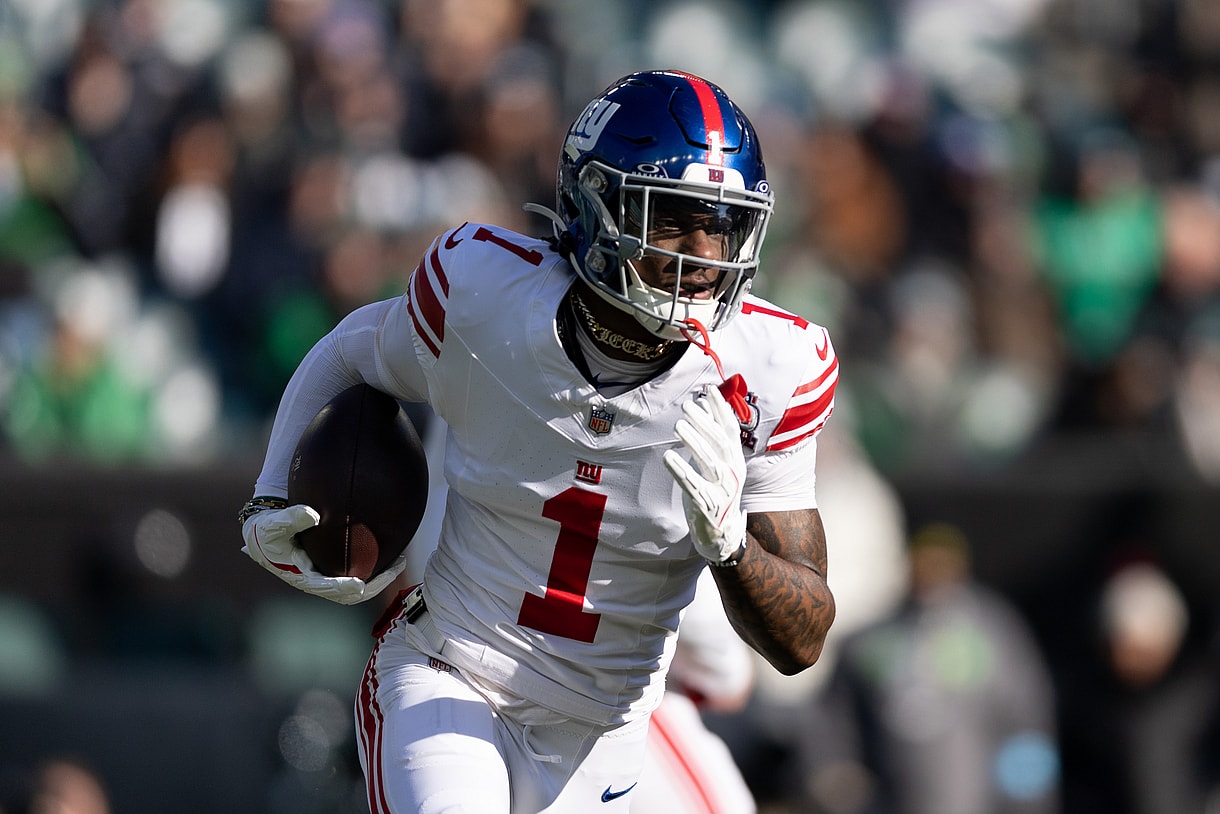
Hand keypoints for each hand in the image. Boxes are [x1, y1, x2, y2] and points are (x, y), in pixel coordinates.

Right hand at [240, 500, 403, 604]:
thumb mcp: (275, 524)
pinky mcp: (333, 570)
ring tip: (401, 562)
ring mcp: (328, 577)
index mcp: (303, 577)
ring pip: (359, 586)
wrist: (265, 534)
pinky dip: (374, 566)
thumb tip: (313, 514)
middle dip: (375, 584)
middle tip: (396, 568)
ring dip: (380, 577)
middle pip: (351, 594)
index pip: (327, 588)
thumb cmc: (269, 530)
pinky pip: (358, 572)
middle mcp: (319, 582)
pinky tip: (389, 551)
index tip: (359, 584)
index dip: (343, 588)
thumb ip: (292, 519)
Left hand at [663, 385, 747, 565]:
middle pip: (720, 442)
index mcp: (735, 459)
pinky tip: (668, 456)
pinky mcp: (708, 505)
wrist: (722, 534)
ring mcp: (722, 490)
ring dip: (694, 442)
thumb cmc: (714, 492)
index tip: (708, 389)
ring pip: (709, 461)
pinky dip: (681, 470)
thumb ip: (710, 438)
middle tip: (687, 406)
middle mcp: (733, 472)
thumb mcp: (717, 464)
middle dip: (704, 422)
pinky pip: (693, 485)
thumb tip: (702, 406)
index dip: (720, 408)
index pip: (730, 429)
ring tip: (678, 425)